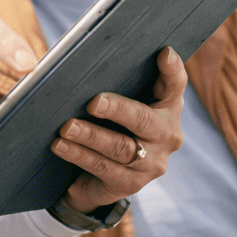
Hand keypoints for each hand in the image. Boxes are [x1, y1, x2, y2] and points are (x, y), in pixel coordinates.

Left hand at [54, 46, 185, 213]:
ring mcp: (152, 163)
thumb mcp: (119, 102)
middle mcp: (167, 135)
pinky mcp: (132, 183)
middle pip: (144, 120)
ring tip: (66, 127)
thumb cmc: (110, 123)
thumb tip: (83, 64)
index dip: (172, 70)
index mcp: (167, 106)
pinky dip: (79, 154)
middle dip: (118, 109)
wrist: (102, 175)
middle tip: (93, 102)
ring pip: (121, 147)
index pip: (175, 85)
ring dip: (91, 135)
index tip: (164, 53)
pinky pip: (103, 167)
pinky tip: (61, 145)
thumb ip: (115, 82)